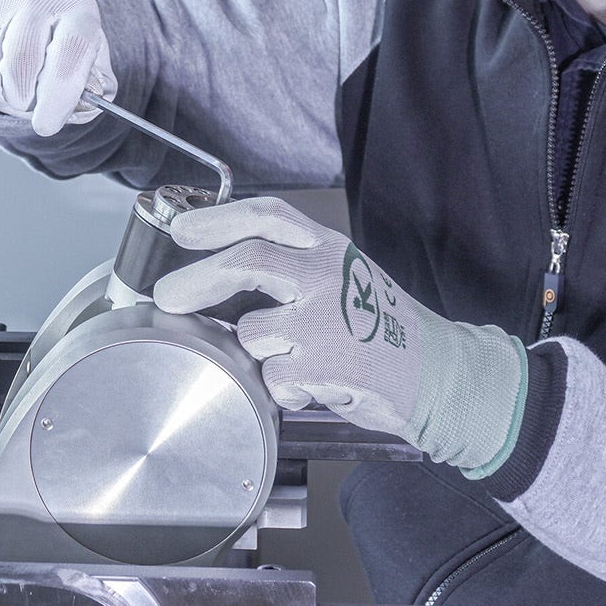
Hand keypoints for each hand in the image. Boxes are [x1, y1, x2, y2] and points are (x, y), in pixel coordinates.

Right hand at [0, 0, 116, 136]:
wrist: (33, 16)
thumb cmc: (62, 49)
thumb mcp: (90, 67)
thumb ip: (92, 90)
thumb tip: (76, 105)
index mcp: (76, 11)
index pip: (69, 51)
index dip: (56, 96)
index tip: (46, 125)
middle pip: (19, 63)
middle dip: (21, 101)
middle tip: (27, 104)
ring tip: (6, 89)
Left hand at [154, 197, 527, 472]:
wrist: (438, 373)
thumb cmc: (383, 326)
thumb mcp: (344, 274)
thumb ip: (292, 263)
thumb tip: (217, 265)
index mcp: (328, 249)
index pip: (268, 217)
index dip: (218, 219)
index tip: (182, 230)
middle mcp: (326, 276)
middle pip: (247, 262)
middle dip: (196, 279)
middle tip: (167, 296)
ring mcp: (325, 321)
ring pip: (252, 331)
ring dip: (257, 351)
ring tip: (290, 357)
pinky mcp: (324, 365)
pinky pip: (273, 378)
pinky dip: (281, 388)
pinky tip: (311, 383)